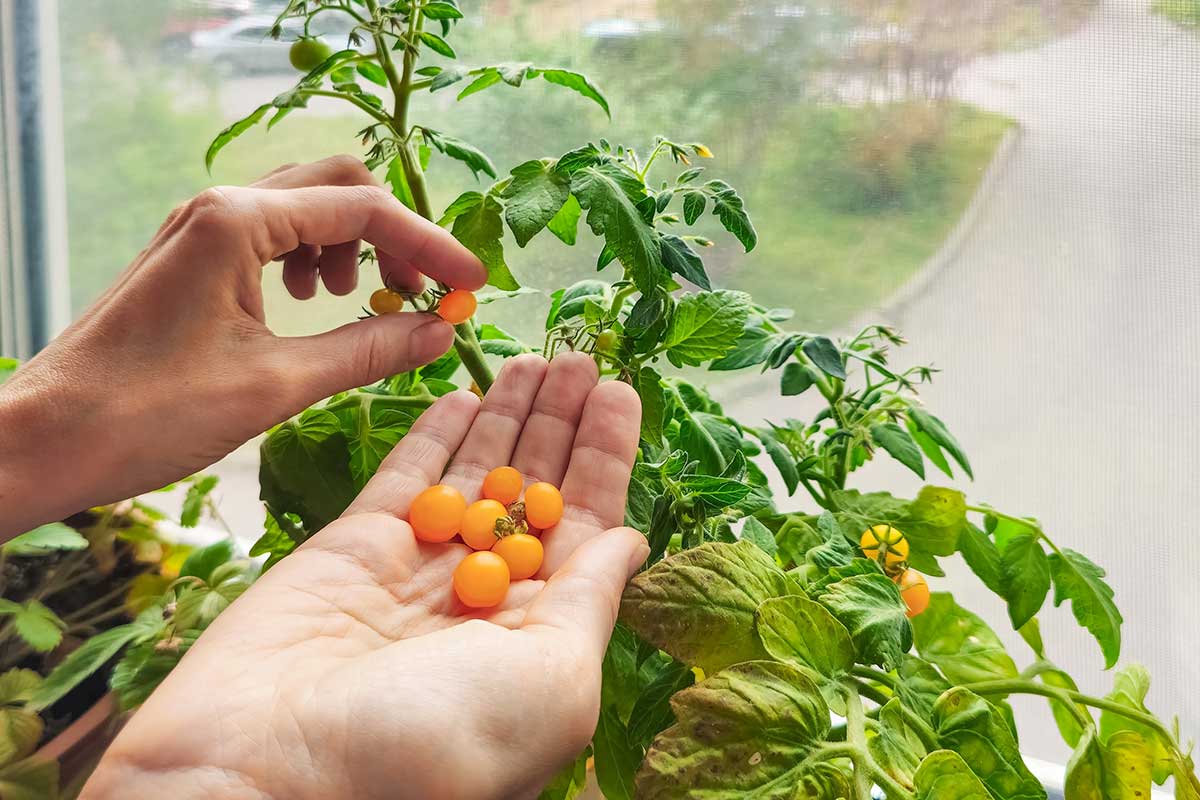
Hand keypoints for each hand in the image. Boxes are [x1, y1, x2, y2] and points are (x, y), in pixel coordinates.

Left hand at [0, 157, 485, 537]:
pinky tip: (311, 306)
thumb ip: (369, 349)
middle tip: (423, 291)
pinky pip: (272, 232)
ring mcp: (199, 228)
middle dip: (394, 233)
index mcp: (238, 222)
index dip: (431, 246)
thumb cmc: (150, 413)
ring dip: (352, 244)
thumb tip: (441, 331)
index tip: (472, 287)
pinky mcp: (191, 256)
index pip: (365, 210)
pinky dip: (312, 258)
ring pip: (305, 204)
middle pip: (338, 184)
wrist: (46, 438)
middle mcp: (218, 207)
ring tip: (360, 302)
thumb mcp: (278, 385)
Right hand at [82, 354, 646, 799]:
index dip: (605, 458)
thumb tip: (631, 542)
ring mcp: (416, 568)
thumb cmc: (433, 748)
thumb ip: (590, 602)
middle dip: (560, 424)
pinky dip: (434, 433)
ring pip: (474, 473)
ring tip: (540, 359)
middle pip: (533, 490)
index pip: (585, 527)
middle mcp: (482, 598)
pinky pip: (404, 475)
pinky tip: (466, 392)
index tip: (620, 393)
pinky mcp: (352, 545)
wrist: (270, 771)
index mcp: (538, 634)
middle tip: (582, 357)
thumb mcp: (552, 682)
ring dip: (508, 415)